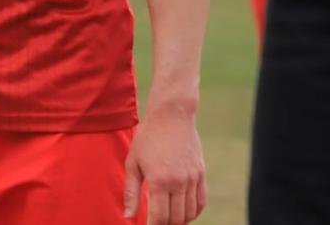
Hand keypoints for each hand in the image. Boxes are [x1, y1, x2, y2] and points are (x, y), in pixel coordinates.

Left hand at [124, 105, 206, 223]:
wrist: (172, 116)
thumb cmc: (148, 138)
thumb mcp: (133, 163)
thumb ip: (131, 192)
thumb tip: (128, 216)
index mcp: (159, 180)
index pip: (160, 217)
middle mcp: (178, 182)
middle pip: (176, 219)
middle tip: (157, 222)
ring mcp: (192, 178)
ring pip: (190, 213)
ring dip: (179, 221)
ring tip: (168, 220)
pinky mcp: (201, 174)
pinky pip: (201, 202)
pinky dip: (194, 212)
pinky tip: (183, 213)